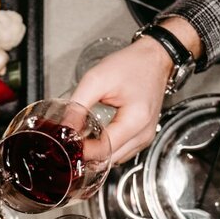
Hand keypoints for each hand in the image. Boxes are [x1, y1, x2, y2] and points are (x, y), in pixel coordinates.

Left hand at [71, 38, 168, 162]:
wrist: (154, 59)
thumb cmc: (131, 65)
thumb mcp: (96, 79)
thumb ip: (78, 105)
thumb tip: (65, 128)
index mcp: (135, 121)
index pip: (103, 150)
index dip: (82, 150)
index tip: (66, 142)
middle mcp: (144, 134)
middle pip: (109, 160)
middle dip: (87, 154)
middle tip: (70, 141)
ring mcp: (145, 138)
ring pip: (114, 159)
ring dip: (96, 153)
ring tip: (81, 138)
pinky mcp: (143, 136)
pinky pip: (121, 151)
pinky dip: (106, 148)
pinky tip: (95, 136)